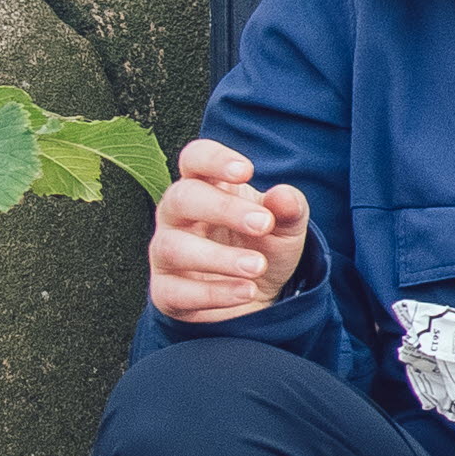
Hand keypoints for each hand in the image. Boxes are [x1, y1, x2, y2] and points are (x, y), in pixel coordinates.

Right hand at [147, 139, 310, 324]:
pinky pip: (176, 292)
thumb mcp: (286, 227)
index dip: (214, 159)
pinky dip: (214, 294)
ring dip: (219, 258)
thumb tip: (285, 197)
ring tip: (257, 266)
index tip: (247, 171)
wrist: (256, 296)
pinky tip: (246, 292)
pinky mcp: (165, 292)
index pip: (195, 159)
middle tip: (263, 224)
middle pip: (181, 197)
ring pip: (173, 247)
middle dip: (223, 209)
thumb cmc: (264, 246)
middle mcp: (176, 215)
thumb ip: (289, 209)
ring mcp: (165, 253)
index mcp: (206, 186)